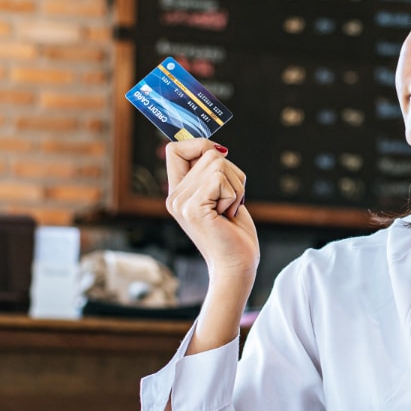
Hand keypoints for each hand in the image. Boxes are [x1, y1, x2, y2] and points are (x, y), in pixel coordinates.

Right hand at [165, 139, 257, 279]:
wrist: (236, 265)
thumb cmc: (233, 232)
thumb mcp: (220, 196)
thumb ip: (211, 174)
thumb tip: (216, 147)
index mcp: (177, 191)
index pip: (175, 148)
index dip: (200, 144)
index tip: (220, 156)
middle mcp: (174, 196)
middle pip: (208, 153)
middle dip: (232, 174)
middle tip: (229, 202)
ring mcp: (182, 203)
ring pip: (218, 163)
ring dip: (236, 186)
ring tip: (229, 210)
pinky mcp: (194, 209)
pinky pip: (221, 179)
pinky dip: (234, 195)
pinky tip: (229, 215)